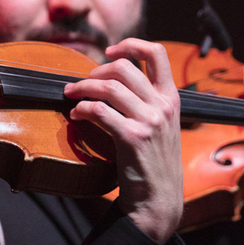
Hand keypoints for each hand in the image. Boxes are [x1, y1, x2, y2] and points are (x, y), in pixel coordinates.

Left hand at [63, 38, 182, 243]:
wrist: (157, 199)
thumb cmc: (153, 162)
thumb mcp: (161, 125)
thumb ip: (146, 101)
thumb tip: (112, 79)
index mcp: (172, 98)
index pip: (156, 53)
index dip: (130, 45)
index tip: (109, 51)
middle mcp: (163, 105)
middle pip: (123, 67)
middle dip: (95, 71)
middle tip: (81, 83)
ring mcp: (150, 121)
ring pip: (109, 87)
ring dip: (83, 88)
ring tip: (71, 96)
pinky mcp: (133, 137)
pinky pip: (100, 111)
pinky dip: (83, 109)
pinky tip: (76, 115)